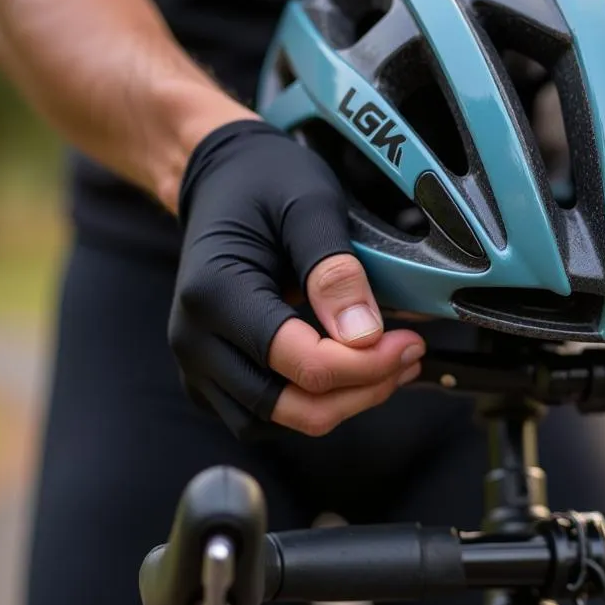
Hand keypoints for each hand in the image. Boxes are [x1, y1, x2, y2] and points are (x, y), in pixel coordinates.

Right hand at [169, 120, 425, 437]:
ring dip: (341, 405)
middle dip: (361, 390)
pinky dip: (313, 404)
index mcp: (215, 294)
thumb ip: (335, 271)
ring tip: (386, 368)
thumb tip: (364, 336)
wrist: (219, 182)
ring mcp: (199, 365)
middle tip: (407, 357)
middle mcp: (195, 340)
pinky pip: (267, 416)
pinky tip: (350, 374)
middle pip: (291, 406)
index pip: (299, 362)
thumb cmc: (262, 183)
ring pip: (279, 422)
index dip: (366, 364)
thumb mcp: (309, 206)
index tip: (409, 343)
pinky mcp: (212, 378)